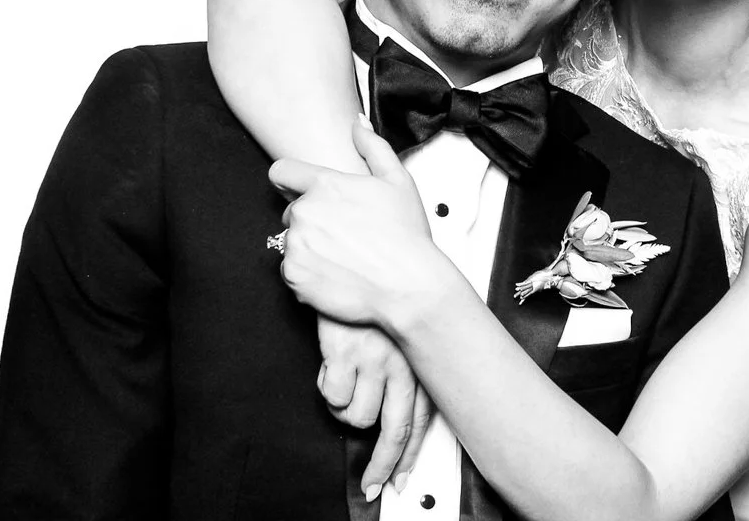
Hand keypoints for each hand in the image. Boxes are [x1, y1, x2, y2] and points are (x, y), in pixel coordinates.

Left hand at [273, 118, 450, 328]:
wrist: (408, 287)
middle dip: (311, 220)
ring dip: (310, 248)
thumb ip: (373, 147)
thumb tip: (357, 124)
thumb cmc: (406, 236)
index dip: (290, 181)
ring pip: (291, 242)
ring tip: (344, 257)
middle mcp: (304, 212)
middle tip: (343, 234)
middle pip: (290, 211)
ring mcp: (296, 245)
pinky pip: (291, 271)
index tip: (299, 191)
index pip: (281, 172)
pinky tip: (337, 275)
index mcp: (324, 185)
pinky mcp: (293, 275)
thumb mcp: (398, 181)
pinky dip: (308, 274)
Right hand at [316, 316, 433, 498]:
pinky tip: (331, 369)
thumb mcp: (397, 337)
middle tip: (372, 486)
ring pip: (359, 417)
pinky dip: (328, 389)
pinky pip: (334, 396)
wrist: (352, 264)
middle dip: (382, 466)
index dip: (409, 456)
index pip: (420, 420)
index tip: (400, 480)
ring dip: (346, 411)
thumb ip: (402, 373)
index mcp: (416, 361)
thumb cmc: (373, 303)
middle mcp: (400, 362)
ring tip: (343, 384)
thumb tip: (391, 421)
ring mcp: (374, 358)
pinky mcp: (345, 352)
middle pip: (395, 430)